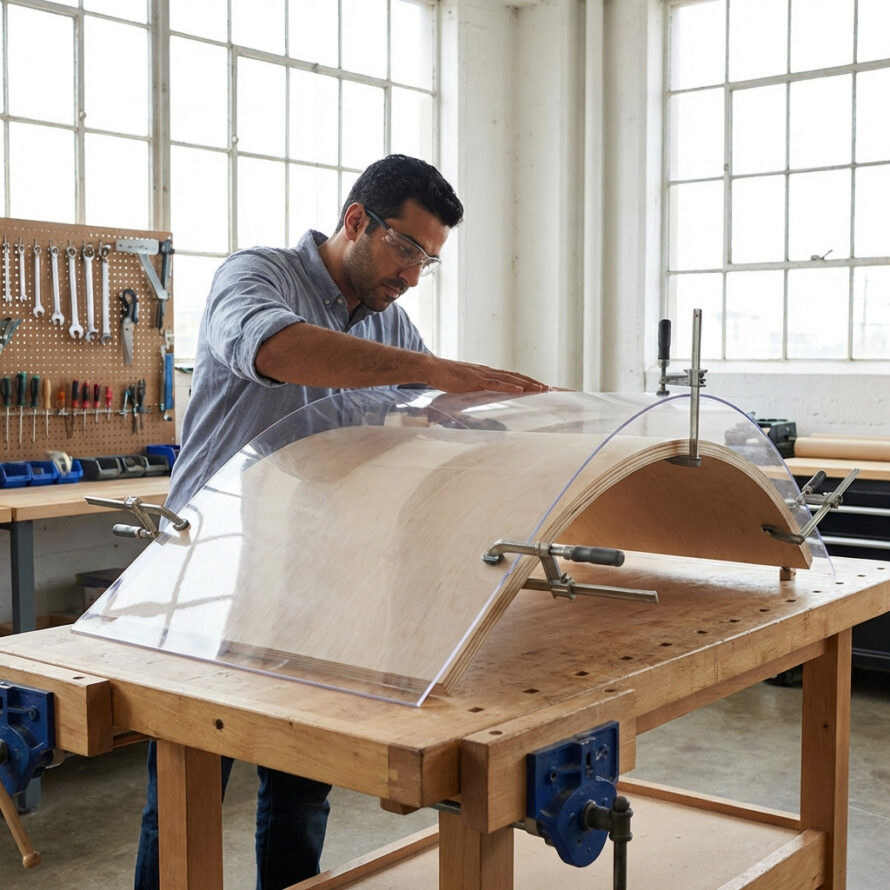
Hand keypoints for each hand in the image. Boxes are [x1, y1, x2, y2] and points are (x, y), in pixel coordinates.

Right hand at [426, 356, 548, 393]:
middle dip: (535, 382)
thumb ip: (475, 390)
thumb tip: (482, 396)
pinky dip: (509, 386)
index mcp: (488, 373)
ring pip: (511, 379)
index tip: (541, 386)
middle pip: (517, 376)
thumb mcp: (465, 385)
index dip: (528, 381)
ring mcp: (483, 375)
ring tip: (543, 388)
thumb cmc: (446, 377)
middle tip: (551, 388)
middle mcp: (489, 372)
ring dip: (528, 384)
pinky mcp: (476, 381)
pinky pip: (496, 384)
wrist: (432, 368)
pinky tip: (520, 389)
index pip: (513, 377)